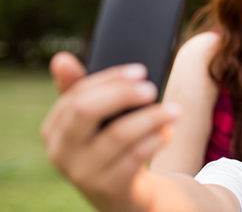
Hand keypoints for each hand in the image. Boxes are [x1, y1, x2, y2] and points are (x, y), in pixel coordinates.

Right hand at [41, 57, 180, 210]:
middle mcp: (61, 152)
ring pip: (117, 135)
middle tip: (152, 88)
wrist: (125, 195)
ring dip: (151, 117)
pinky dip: (154, 141)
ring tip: (174, 110)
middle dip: (122, 94)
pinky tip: (167, 133)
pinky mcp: (108, 188)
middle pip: (86, 110)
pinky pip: (134, 158)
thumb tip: (61, 59)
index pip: (77, 94)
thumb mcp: (96, 122)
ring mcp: (82, 173)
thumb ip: (83, 91)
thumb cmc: (110, 147)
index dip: (110, 79)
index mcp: (55, 129)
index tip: (140, 71)